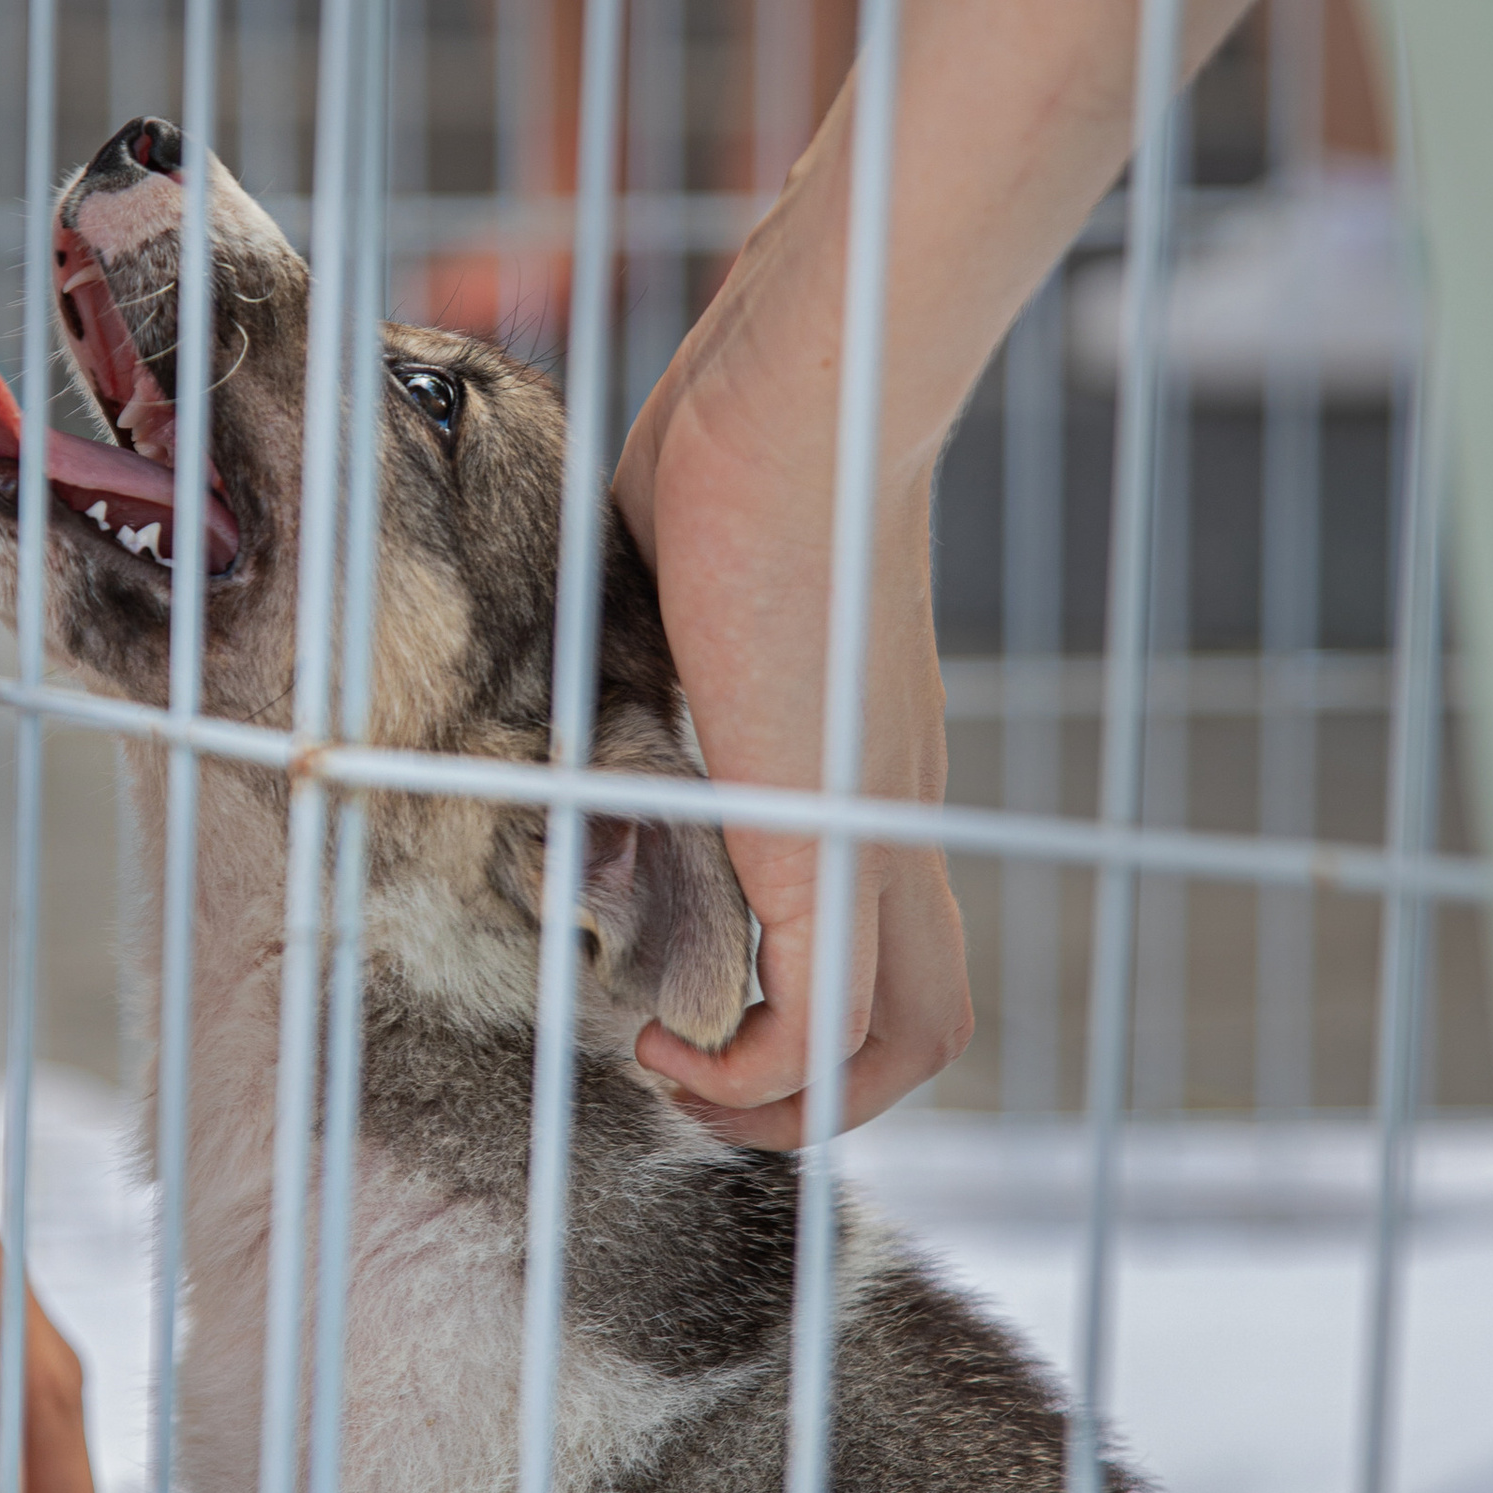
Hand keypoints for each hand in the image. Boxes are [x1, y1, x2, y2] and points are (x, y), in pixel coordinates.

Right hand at [613, 176, 972, 1147]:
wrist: (809, 390)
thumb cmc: (742, 442)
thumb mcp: (675, 597)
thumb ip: (644, 670)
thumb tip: (564, 685)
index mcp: (861, 762)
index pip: (883, 935)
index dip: (801, 1000)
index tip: (685, 991)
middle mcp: (894, 813)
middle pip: (928, 1020)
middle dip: (814, 1091)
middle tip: (693, 1068)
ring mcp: (875, 827)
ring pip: (903, 1040)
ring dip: (787, 1102)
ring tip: (677, 1074)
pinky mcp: (829, 835)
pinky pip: (827, 1025)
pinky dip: (754, 1075)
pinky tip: (665, 1041)